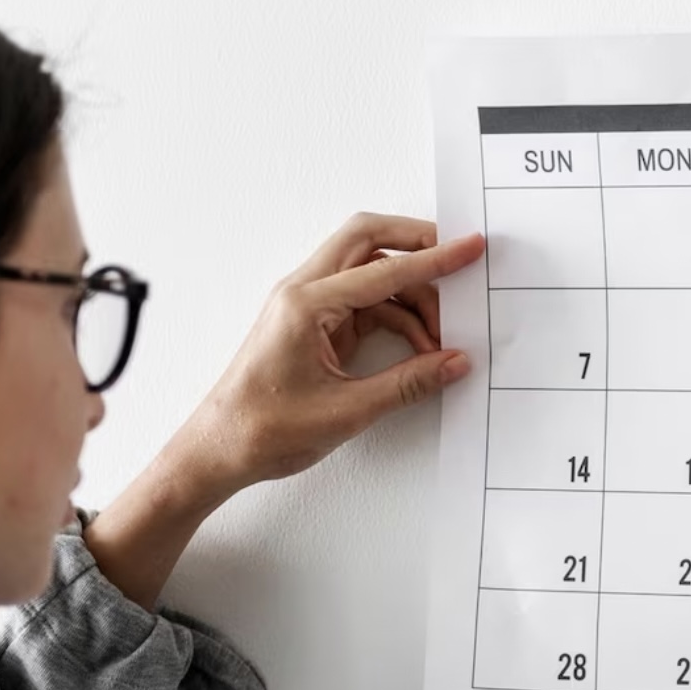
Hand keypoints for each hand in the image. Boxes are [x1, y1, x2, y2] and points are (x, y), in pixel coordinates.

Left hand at [175, 213, 484, 492]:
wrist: (220, 449)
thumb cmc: (263, 429)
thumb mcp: (347, 411)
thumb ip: (408, 383)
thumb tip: (453, 363)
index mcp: (305, 304)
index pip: (384, 269)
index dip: (435, 260)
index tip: (470, 249)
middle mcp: (303, 292)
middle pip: (368, 240)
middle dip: (416, 246)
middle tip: (457, 262)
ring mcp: (306, 305)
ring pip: (369, 272)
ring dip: (409, 293)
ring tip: (439, 336)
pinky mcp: (313, 324)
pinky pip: (363, 302)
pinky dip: (395, 316)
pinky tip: (417, 347)